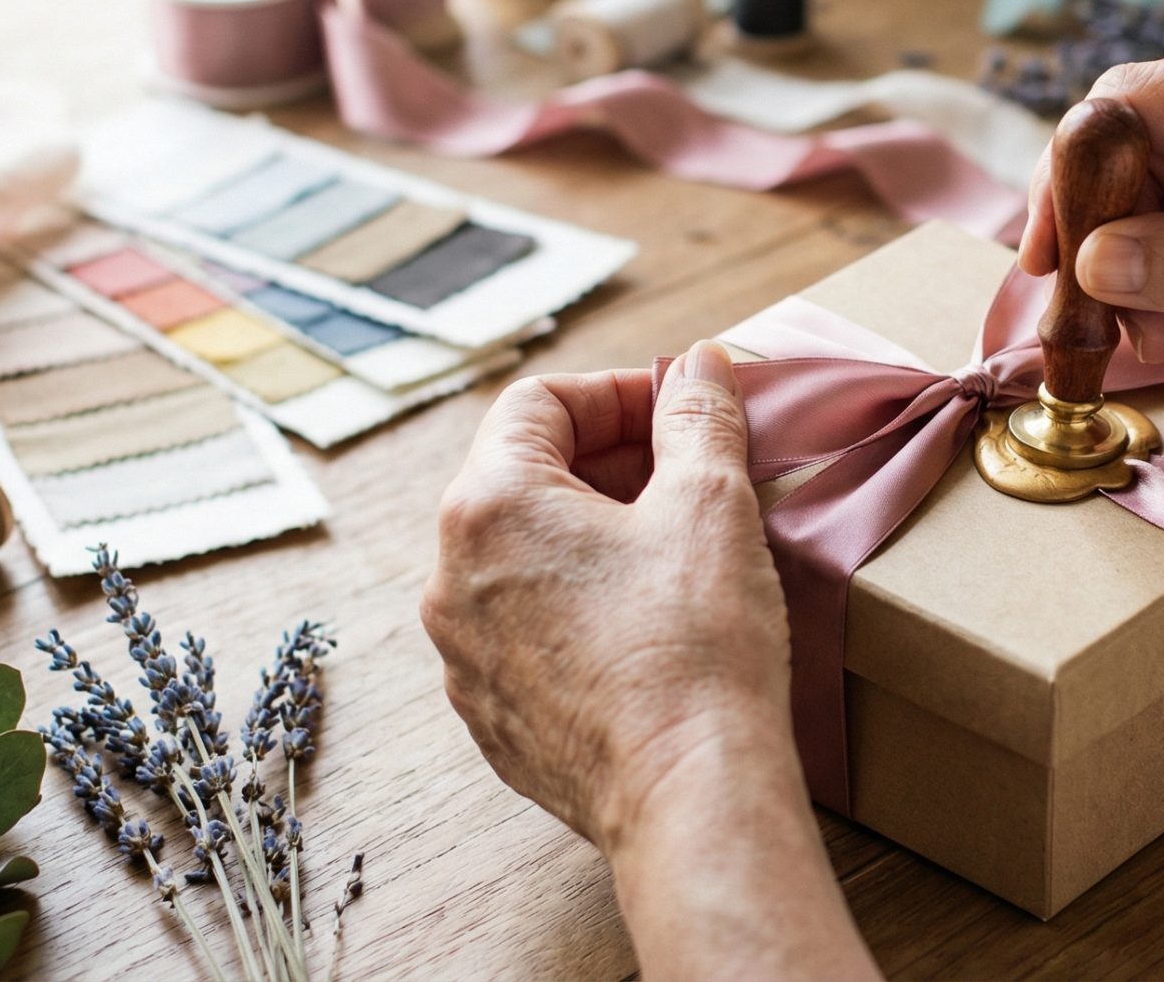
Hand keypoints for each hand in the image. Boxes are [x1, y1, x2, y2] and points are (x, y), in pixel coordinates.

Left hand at [420, 343, 796, 847]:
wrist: (689, 796)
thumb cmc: (695, 647)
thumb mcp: (711, 503)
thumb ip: (699, 417)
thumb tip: (700, 367)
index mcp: (488, 509)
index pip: (538, 405)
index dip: (618, 393)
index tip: (680, 411)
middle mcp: (451, 581)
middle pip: (525, 480)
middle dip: (612, 463)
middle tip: (692, 475)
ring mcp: (466, 659)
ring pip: (524, 561)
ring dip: (595, 537)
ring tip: (677, 550)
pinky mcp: (495, 721)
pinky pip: (529, 634)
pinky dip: (581, 608)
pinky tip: (650, 626)